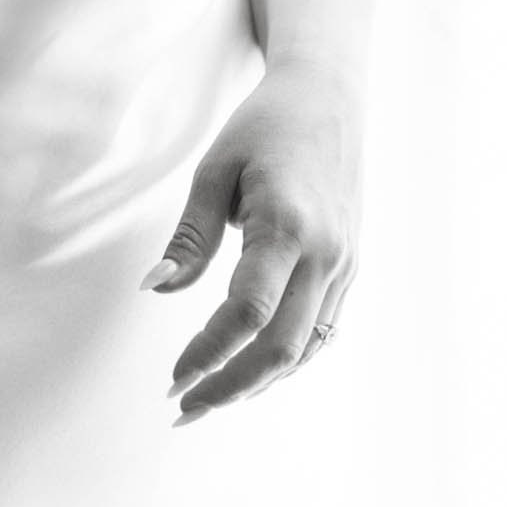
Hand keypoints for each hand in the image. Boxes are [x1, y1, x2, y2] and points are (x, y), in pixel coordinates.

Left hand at [141, 57, 364, 422]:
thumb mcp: (216, 169)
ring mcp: (344, 264)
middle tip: (184, 408)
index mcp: (288, 225)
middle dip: (231, 387)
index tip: (173, 378)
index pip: (248, 313)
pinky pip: (321, 331)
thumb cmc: (265, 125)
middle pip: (281, 349)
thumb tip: (157, 290)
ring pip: (305, 349)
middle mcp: (326, 254)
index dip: (209, 354)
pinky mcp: (350, 267)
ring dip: (257, 381)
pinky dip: (285, 358)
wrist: (330, 97)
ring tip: (209, 396)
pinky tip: (250, 366)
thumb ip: (191, 236)